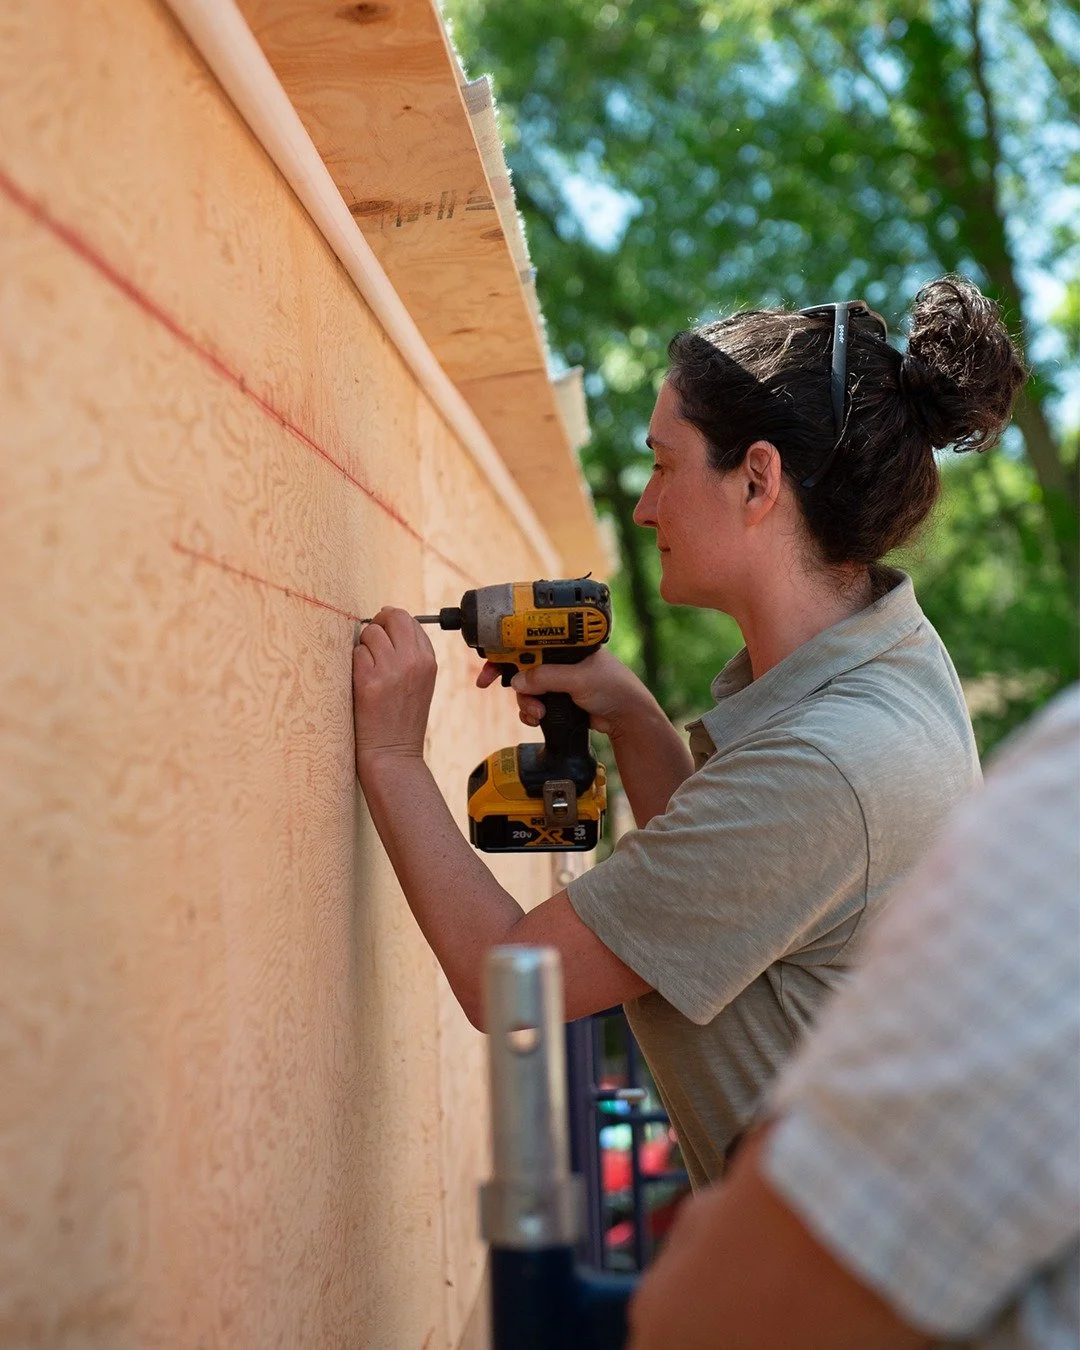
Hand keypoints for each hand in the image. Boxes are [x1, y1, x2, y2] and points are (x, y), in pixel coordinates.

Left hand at [353, 607, 436, 766]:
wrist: (393, 753)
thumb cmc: (402, 719)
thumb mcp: (421, 682)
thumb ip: (411, 653)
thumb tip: (388, 620)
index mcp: (428, 660)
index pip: (410, 620)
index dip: (393, 625)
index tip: (385, 637)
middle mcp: (413, 661)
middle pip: (392, 617)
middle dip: (378, 624)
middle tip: (370, 643)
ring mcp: (392, 670)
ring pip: (371, 633)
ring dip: (364, 646)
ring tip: (368, 669)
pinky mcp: (369, 681)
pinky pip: (356, 652)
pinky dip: (355, 663)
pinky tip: (362, 682)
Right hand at [475, 648, 651, 738]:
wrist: (628, 718)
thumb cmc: (614, 688)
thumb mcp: (578, 679)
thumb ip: (547, 678)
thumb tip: (517, 681)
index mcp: (566, 642)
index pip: (529, 637)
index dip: (505, 644)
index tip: (488, 656)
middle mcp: (559, 657)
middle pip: (520, 661)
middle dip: (507, 675)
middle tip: (485, 682)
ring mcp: (557, 679)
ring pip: (525, 686)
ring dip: (525, 700)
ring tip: (537, 712)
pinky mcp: (557, 698)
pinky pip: (533, 702)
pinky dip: (530, 711)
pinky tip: (537, 718)